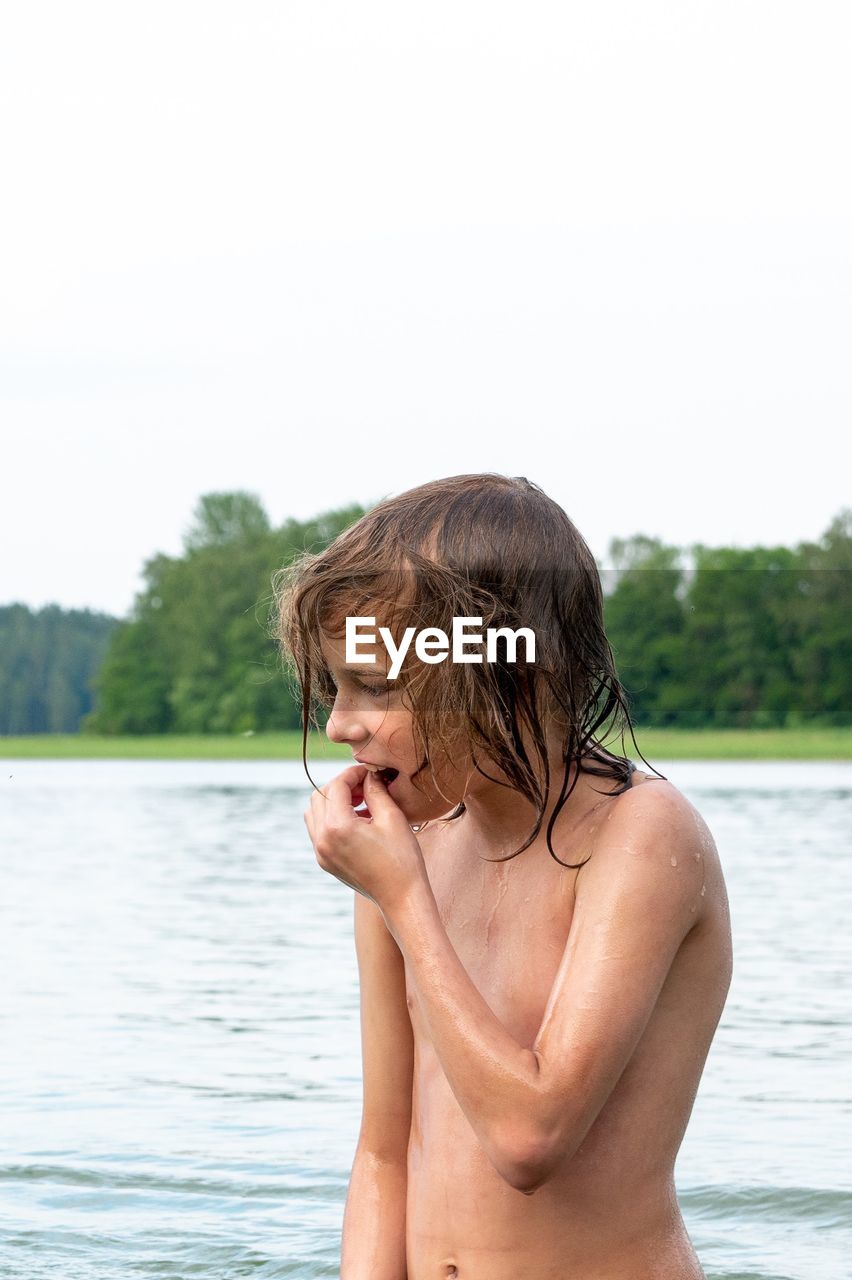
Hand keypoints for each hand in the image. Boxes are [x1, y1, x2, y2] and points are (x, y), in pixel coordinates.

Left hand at [304, 764, 427, 915]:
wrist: (401, 897)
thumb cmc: (402, 858)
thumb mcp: (392, 818)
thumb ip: (376, 790)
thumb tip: (369, 774)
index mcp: (337, 827)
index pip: (336, 786)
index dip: (353, 773)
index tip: (370, 771)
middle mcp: (322, 840)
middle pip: (320, 796)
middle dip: (341, 785)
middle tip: (366, 785)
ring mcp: (321, 853)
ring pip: (314, 812)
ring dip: (333, 801)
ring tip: (361, 802)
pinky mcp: (325, 862)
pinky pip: (318, 830)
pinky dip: (332, 818)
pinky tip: (357, 820)